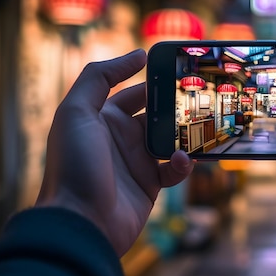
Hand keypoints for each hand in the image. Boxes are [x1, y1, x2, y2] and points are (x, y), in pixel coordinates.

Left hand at [36, 49, 193, 255]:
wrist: (81, 222)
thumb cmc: (74, 164)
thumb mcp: (76, 111)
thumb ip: (100, 76)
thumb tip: (137, 54)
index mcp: (102, 118)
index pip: (134, 92)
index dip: (154, 81)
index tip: (180, 72)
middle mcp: (121, 138)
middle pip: (156, 115)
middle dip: (176, 107)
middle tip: (201, 99)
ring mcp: (137, 162)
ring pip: (170, 140)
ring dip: (185, 135)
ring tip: (200, 128)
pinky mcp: (150, 185)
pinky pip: (174, 169)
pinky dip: (183, 164)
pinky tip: (183, 161)